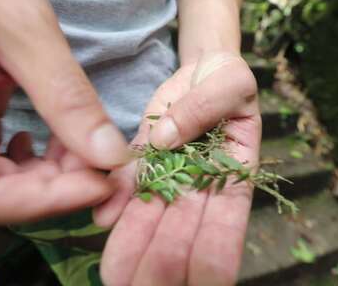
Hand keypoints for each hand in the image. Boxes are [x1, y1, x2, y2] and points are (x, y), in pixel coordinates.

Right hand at [0, 0, 129, 225]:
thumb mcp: (16, 25)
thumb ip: (65, 92)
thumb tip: (112, 156)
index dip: (43, 201)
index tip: (104, 183)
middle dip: (58, 189)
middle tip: (109, 165)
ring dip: (54, 176)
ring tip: (92, 147)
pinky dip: (39, 161)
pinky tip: (62, 141)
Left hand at [94, 52, 261, 285]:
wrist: (202, 71)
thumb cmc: (226, 78)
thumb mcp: (228, 81)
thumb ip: (204, 106)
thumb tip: (166, 141)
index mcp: (235, 172)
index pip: (226, 223)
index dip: (212, 255)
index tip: (197, 281)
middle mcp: (201, 185)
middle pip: (183, 233)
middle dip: (163, 264)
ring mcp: (171, 178)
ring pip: (154, 218)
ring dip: (135, 248)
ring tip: (116, 276)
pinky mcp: (145, 163)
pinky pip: (131, 188)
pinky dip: (117, 205)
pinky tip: (102, 221)